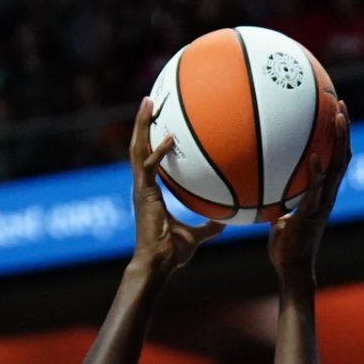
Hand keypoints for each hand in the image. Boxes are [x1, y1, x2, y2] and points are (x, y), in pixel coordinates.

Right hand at [130, 97, 224, 274]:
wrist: (158, 264)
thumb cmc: (173, 253)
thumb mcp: (197, 236)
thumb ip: (209, 227)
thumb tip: (226, 223)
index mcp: (150, 192)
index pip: (147, 159)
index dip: (150, 139)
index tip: (157, 121)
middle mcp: (142, 186)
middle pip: (138, 147)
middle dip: (143, 123)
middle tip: (150, 99)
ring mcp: (140, 188)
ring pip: (137, 149)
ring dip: (142, 125)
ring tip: (148, 102)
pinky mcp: (143, 193)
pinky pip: (149, 166)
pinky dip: (158, 151)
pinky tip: (171, 138)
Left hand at [268, 101, 351, 290]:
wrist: (291, 268)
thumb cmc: (284, 247)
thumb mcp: (278, 218)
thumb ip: (276, 202)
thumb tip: (259, 188)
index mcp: (323, 194)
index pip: (335, 159)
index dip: (337, 138)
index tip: (334, 114)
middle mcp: (328, 194)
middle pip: (343, 154)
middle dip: (343, 129)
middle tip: (340, 103)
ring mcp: (324, 202)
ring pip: (339, 165)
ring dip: (340, 139)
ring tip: (338, 115)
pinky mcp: (313, 212)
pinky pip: (318, 188)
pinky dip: (317, 170)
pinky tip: (314, 155)